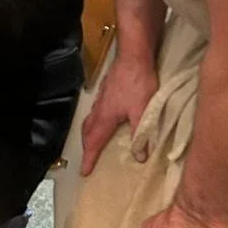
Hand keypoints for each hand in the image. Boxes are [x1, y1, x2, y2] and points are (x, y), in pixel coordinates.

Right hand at [81, 53, 158, 174]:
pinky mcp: (107, 90)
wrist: (133, 57)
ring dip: (89, 134)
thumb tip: (140, 157)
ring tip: (92, 142)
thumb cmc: (138, 83)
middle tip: (87, 159)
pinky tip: (103, 118)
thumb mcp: (143, 111)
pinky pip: (95, 111)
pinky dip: (95, 121)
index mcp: (106, 117)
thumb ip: (141, 135)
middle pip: (87, 132)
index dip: (89, 158)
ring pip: (90, 120)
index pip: (94, 142)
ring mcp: (102, 98)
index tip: (83, 171)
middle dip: (86, 146)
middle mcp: (100, 109)